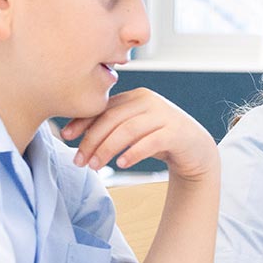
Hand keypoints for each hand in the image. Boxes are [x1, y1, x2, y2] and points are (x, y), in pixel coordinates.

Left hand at [64, 88, 219, 181]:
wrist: (195, 149)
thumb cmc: (158, 139)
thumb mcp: (134, 128)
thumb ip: (113, 125)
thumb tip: (75, 134)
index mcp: (136, 96)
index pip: (103, 107)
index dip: (82, 122)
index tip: (66, 137)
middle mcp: (149, 101)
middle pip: (112, 119)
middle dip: (91, 140)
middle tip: (79, 161)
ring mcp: (164, 115)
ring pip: (128, 130)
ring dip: (107, 149)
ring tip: (95, 166)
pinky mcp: (177, 132)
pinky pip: (150, 141)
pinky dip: (133, 152)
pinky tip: (122, 164)